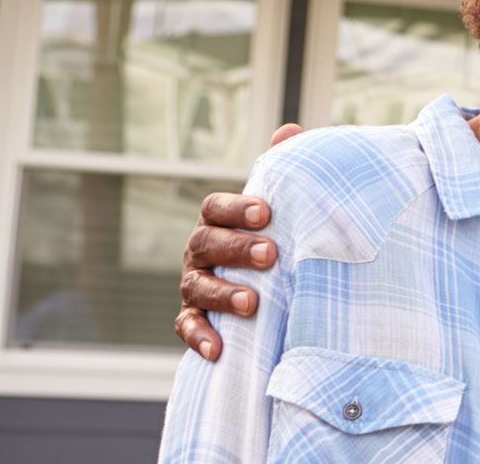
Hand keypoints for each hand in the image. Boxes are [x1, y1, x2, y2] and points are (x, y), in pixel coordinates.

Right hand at [175, 123, 301, 359]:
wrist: (264, 285)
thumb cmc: (272, 235)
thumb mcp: (278, 207)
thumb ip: (280, 171)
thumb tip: (291, 130)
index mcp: (217, 220)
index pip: (215, 207)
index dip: (237, 208)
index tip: (265, 212)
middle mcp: (200, 250)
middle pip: (207, 243)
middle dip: (237, 248)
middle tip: (271, 254)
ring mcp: (194, 284)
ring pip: (198, 286)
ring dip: (223, 294)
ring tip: (252, 304)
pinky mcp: (193, 317)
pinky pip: (188, 327)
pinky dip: (200, 338)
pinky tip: (218, 349)